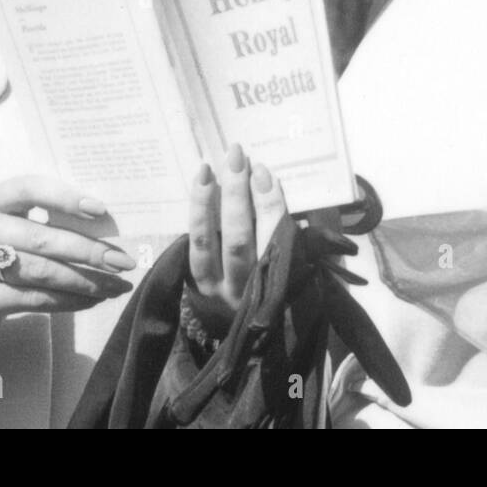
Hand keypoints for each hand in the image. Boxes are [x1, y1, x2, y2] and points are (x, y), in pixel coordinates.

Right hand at [0, 175, 134, 389]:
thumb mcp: (9, 231)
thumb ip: (44, 221)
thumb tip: (106, 225)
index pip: (29, 188)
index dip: (65, 197)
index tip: (100, 210)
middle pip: (41, 238)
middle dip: (89, 250)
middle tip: (123, 260)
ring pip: (39, 272)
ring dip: (84, 281)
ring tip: (114, 285)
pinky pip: (31, 300)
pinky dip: (67, 301)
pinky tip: (90, 301)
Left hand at [188, 144, 287, 313]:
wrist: (242, 327)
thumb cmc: (272, 283)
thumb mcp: (291, 266)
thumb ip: (286, 233)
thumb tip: (271, 184)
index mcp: (276, 282)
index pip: (274, 240)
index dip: (269, 206)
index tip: (263, 173)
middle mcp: (245, 287)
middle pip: (239, 239)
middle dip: (238, 195)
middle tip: (237, 158)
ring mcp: (217, 285)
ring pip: (211, 240)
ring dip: (209, 200)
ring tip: (210, 167)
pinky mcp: (197, 280)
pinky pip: (195, 244)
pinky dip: (197, 211)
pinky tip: (200, 183)